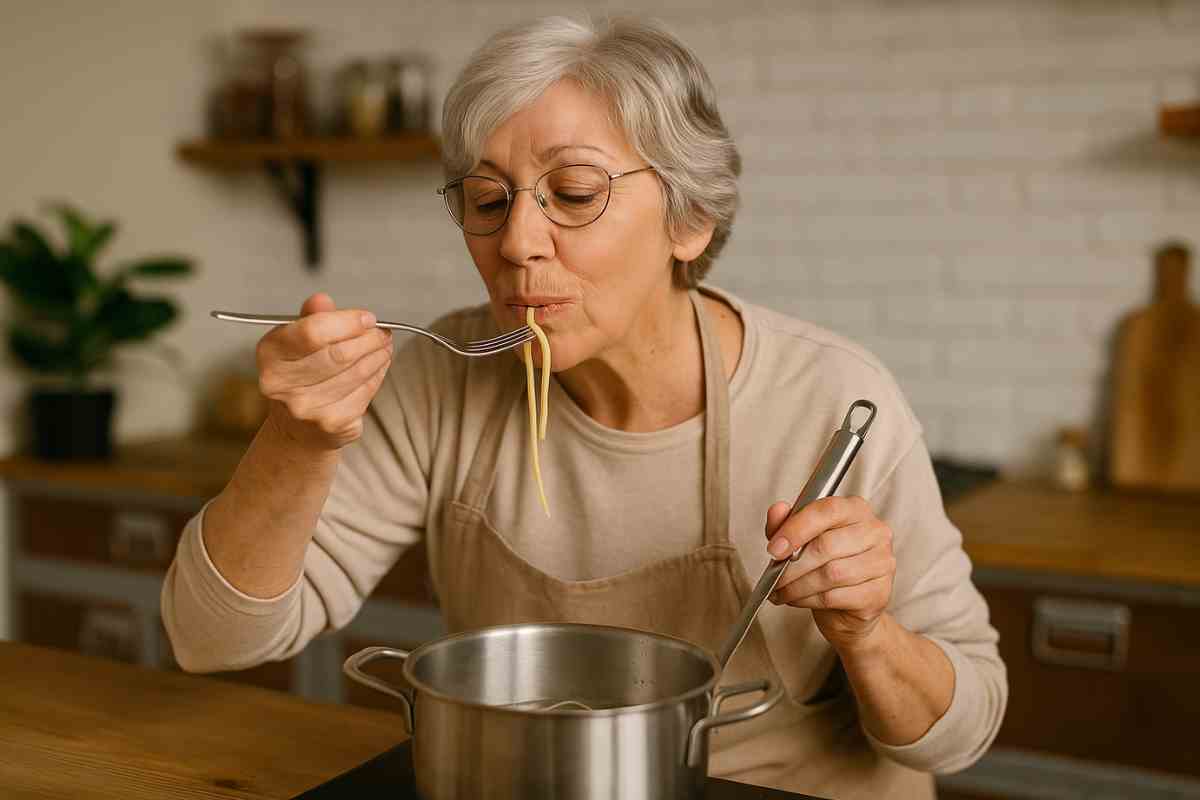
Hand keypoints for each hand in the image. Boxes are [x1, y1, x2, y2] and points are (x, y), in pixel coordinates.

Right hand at [256, 293, 392, 450]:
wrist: (296, 428)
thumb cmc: (299, 377)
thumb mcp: (295, 342)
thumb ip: (310, 319)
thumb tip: (322, 300)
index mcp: (270, 354)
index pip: (312, 332)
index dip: (347, 322)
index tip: (367, 318)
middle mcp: (282, 384)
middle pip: (340, 354)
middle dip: (369, 339)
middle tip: (382, 332)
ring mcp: (307, 408)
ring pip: (357, 372)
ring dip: (378, 355)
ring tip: (384, 346)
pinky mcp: (332, 424)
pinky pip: (365, 392)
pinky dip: (378, 375)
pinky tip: (378, 366)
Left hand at [763, 496, 895, 652]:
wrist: (847, 607)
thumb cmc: (823, 563)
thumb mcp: (799, 538)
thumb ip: (785, 522)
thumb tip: (777, 510)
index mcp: (855, 509)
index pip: (826, 510)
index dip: (796, 529)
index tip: (773, 548)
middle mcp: (875, 532)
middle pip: (826, 546)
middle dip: (792, 565)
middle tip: (773, 576)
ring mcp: (882, 563)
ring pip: (830, 574)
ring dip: (797, 586)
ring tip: (781, 591)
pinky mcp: (879, 593)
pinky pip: (835, 596)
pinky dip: (808, 600)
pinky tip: (797, 600)